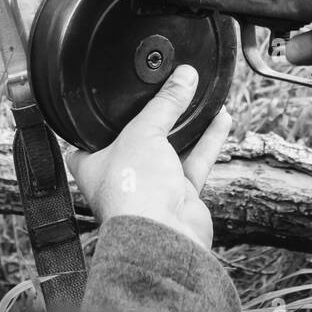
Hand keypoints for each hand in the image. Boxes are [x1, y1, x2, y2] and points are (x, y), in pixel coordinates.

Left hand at [66, 65, 232, 249]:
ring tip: (199, 93)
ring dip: (187, 123)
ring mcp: (151, 185)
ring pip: (171, 147)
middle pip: (139, 136)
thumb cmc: (133, 191)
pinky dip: (208, 139)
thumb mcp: (143, 132)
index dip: (101, 116)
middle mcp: (121, 175)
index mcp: (93, 164)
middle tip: (168, 86)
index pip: (92, 134)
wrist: (164, 237)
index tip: (114, 95)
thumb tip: (184, 75)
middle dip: (155, 114)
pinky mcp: (179, 194)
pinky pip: (194, 160)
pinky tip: (220, 116)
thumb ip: (165, 103)